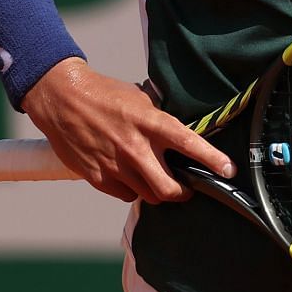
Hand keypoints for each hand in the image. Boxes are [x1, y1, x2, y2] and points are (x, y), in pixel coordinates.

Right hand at [21, 59, 235, 202]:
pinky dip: (131, 190)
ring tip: (154, 177)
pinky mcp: (98, 177)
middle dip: (183, 193)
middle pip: (170, 189)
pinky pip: (125, 195)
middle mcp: (135, 148)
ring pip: (149, 196)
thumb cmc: (104, 96)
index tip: (229, 170)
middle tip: (185, 188)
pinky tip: (128, 175)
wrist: (62, 99)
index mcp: (150, 123)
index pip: (189, 143)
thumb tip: (181, 137)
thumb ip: (160, 121)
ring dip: (156, 191)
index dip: (212, 159)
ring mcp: (116, 165)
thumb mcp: (140, 100)